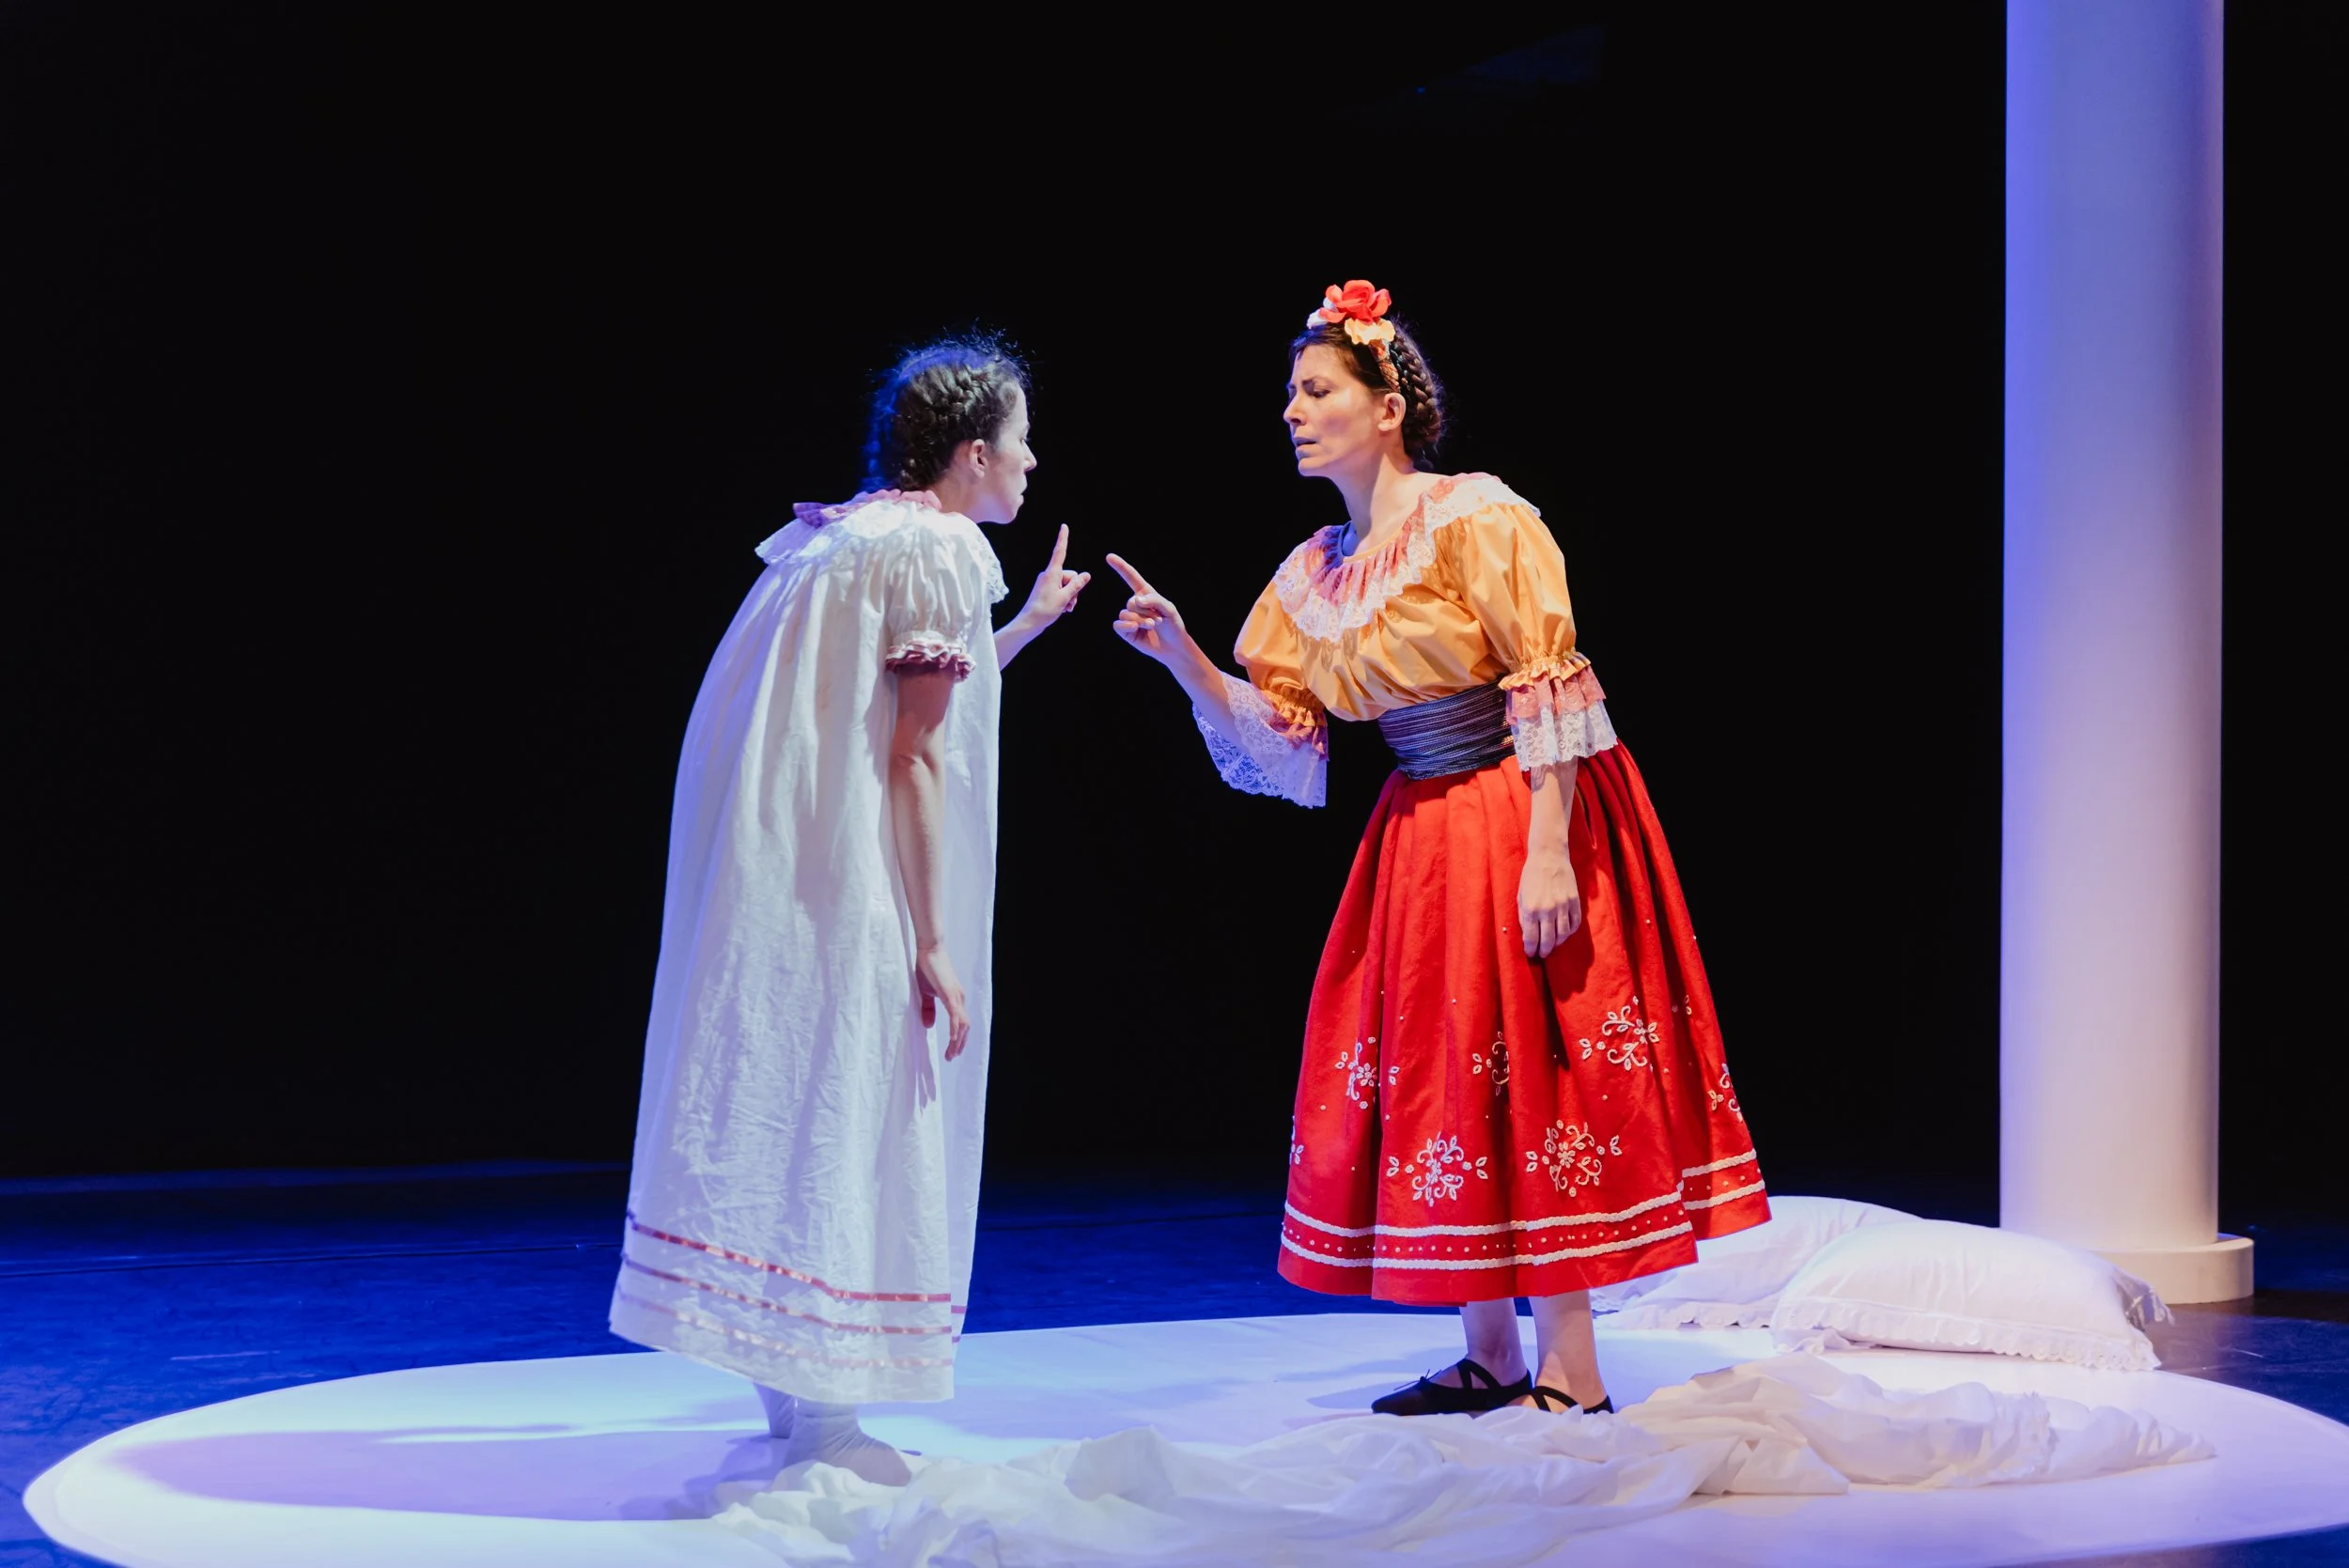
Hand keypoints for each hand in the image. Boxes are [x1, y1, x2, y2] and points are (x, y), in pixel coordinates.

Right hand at [915, 945, 971, 1059]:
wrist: (929, 950)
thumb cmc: (927, 969)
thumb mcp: (925, 993)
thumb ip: (928, 1009)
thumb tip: (929, 1026)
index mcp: (955, 999)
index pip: (961, 1023)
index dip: (958, 1039)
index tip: (952, 1052)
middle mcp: (959, 999)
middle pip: (964, 1027)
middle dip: (959, 1044)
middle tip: (951, 1057)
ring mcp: (956, 996)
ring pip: (962, 1024)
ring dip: (958, 1041)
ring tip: (951, 1053)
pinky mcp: (950, 993)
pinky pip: (955, 1015)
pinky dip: (954, 1029)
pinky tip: (952, 1039)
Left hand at [1016, 525, 1089, 631]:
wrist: (1029, 623)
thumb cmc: (1045, 610)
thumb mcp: (1065, 598)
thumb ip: (1077, 585)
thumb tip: (1087, 574)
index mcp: (1051, 574)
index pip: (1060, 552)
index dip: (1063, 539)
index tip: (1064, 526)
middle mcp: (1048, 575)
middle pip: (1070, 575)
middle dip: (1074, 589)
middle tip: (1069, 603)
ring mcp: (1047, 582)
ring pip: (1067, 585)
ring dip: (1070, 596)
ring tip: (1066, 608)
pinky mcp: (1046, 589)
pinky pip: (1061, 590)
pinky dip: (1065, 599)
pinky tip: (1063, 609)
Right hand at [1106, 554, 1196, 668]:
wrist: (1173, 647)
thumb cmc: (1173, 625)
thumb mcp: (1169, 608)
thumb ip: (1154, 600)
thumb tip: (1135, 601)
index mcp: (1146, 594)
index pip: (1131, 577)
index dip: (1120, 567)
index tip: (1109, 557)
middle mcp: (1136, 604)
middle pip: (1131, 602)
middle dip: (1146, 611)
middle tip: (1159, 620)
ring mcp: (1129, 618)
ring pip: (1126, 614)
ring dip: (1141, 621)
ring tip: (1153, 625)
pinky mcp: (1125, 631)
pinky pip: (1118, 625)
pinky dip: (1127, 626)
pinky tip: (1136, 630)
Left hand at [1519, 850, 1582, 959]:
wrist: (1549, 856)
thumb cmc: (1531, 876)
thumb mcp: (1520, 896)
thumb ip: (1523, 917)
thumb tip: (1527, 936)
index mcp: (1530, 909)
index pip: (1531, 938)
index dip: (1531, 949)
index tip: (1530, 953)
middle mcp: (1547, 910)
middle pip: (1548, 940)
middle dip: (1544, 950)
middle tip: (1542, 953)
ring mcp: (1563, 906)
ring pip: (1563, 935)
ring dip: (1557, 944)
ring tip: (1553, 945)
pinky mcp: (1574, 901)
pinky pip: (1575, 923)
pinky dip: (1570, 932)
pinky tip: (1564, 933)